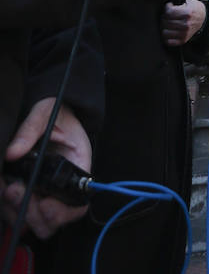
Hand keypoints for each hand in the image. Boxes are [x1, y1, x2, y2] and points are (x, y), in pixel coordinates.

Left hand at [2, 100, 89, 238]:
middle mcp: (60, 186)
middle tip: (18, 191)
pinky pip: (16, 212)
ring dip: (17, 212)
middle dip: (33, 214)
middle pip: (51, 221)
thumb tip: (13, 152)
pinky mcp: (26, 192)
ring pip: (32, 222)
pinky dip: (7, 207)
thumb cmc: (55, 111)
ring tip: (9, 189)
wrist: (47, 111)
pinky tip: (2, 187)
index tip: (45, 203)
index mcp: (76, 167)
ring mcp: (42, 192)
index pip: (76, 204)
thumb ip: (31, 129)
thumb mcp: (46, 112)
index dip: (62, 212)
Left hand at [160, 0, 206, 47]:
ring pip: (165, 32)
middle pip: (166, 22)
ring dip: (164, 27)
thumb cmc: (192, 9)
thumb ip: (176, 3)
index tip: (169, 7)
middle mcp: (186, 25)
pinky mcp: (183, 40)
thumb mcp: (187, 1)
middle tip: (167, 15)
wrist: (202, 18)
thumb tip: (166, 7)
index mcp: (187, 13)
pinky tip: (169, 31)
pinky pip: (168, 42)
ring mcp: (184, 34)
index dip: (166, 8)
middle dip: (164, 17)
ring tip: (167, 23)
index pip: (168, 12)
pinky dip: (167, 37)